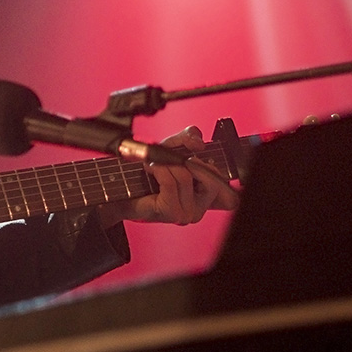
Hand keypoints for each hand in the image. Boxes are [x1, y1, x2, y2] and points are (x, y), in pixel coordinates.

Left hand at [98, 125, 239, 226]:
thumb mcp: (172, 148)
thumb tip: (198, 142)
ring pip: (185, 176)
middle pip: (207, 175)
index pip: (229, 188)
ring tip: (153, 166)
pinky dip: (159, 170)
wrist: (122, 189)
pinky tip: (151, 170)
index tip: (195, 156)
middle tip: (168, 160)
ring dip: (165, 165)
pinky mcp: (172, 212)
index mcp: (206, 196)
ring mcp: (188, 213)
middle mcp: (201, 207)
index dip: (214, 169)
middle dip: (185, 161)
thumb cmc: (147, 172)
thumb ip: (189, 138)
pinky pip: (171, 181)